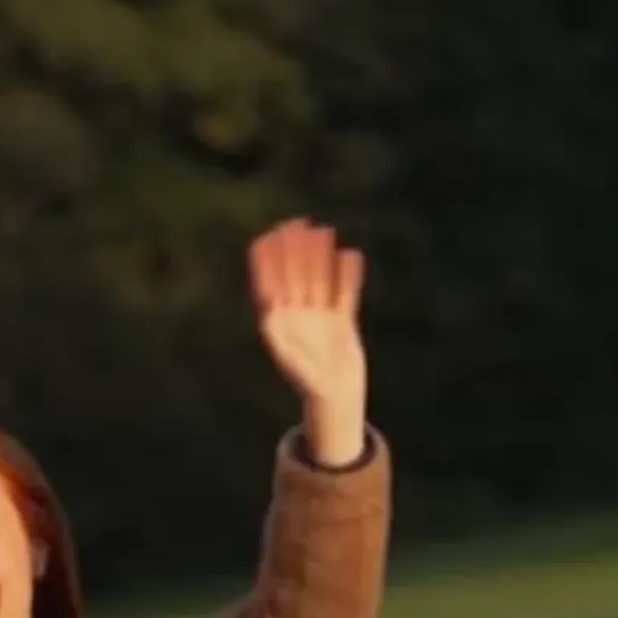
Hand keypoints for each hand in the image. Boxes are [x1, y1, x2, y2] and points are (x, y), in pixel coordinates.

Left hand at [249, 218, 369, 462]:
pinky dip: (348, 275)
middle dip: (293, 248)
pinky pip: (345, 292)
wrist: (334, 395)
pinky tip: (351, 255)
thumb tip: (267, 305)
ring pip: (319, 277)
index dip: (267, 258)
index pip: (269, 280)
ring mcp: (319, 314)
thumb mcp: (287, 356)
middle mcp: (296, 313)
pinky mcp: (342, 319)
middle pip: (293, 273)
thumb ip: (276, 332)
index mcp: (277, 320)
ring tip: (323, 231)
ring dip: (320, 255)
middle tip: (295, 222)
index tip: (269, 235)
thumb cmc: (306, 380)